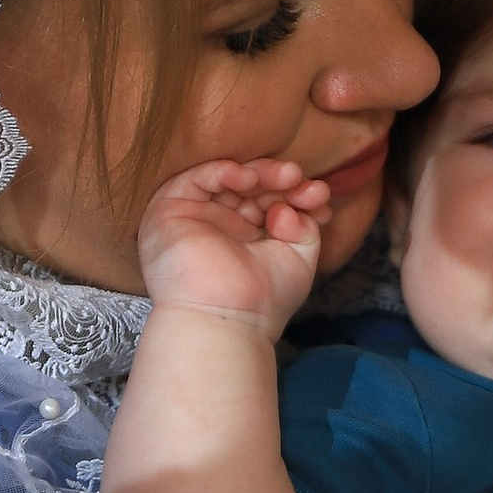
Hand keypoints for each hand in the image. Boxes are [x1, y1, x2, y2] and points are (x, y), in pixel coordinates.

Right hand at [135, 161, 331, 337]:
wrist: (226, 320)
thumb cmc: (262, 301)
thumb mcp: (298, 259)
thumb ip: (304, 226)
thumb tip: (288, 205)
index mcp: (247, 237)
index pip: (270, 202)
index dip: (296, 195)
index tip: (320, 198)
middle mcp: (220, 225)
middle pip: (251, 188)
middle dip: (281, 181)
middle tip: (303, 183)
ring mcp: (197, 217)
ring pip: (226, 179)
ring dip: (260, 172)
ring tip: (288, 177)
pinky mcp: (171, 210)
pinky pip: (196, 178)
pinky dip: (224, 171)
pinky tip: (249, 179)